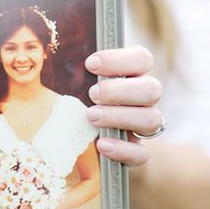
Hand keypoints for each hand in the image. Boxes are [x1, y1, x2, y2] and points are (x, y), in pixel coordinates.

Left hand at [85, 46, 162, 166]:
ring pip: (151, 118)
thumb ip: (76, 69)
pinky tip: (102, 145)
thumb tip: (56, 54)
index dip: (119, 59)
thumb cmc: (83, 101)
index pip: (142, 58)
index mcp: (134, 74)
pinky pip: (142, 154)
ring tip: (91, 117)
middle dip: (120, 90)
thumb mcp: (80, 83)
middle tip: (92, 93)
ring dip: (119, 116)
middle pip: (152, 88)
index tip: (90, 64)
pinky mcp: (139, 152)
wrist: (92, 142)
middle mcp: (145, 98)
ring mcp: (144, 125)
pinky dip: (122, 149)